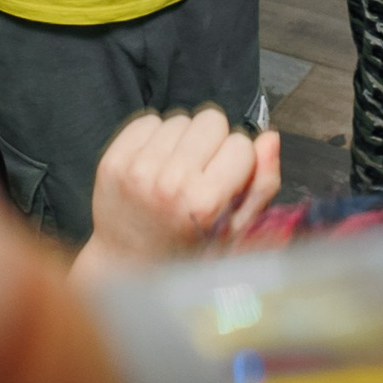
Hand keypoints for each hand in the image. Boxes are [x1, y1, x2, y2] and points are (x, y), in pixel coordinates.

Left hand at [71, 108, 282, 282]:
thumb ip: (261, 184)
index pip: (241, 144)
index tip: (226, 181)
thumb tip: (269, 137)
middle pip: (211, 119)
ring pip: (180, 119)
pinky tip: (154, 165)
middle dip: (212, 141)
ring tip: (175, 172)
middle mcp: (170, 183)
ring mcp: (137, 169)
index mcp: (205, 203)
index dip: (238, 161)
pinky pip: (148, 121)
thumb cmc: (188, 249)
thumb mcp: (235, 231)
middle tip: (201, 172)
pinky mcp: (114, 161)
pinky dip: (155, 137)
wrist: (127, 264)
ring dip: (183, 141)